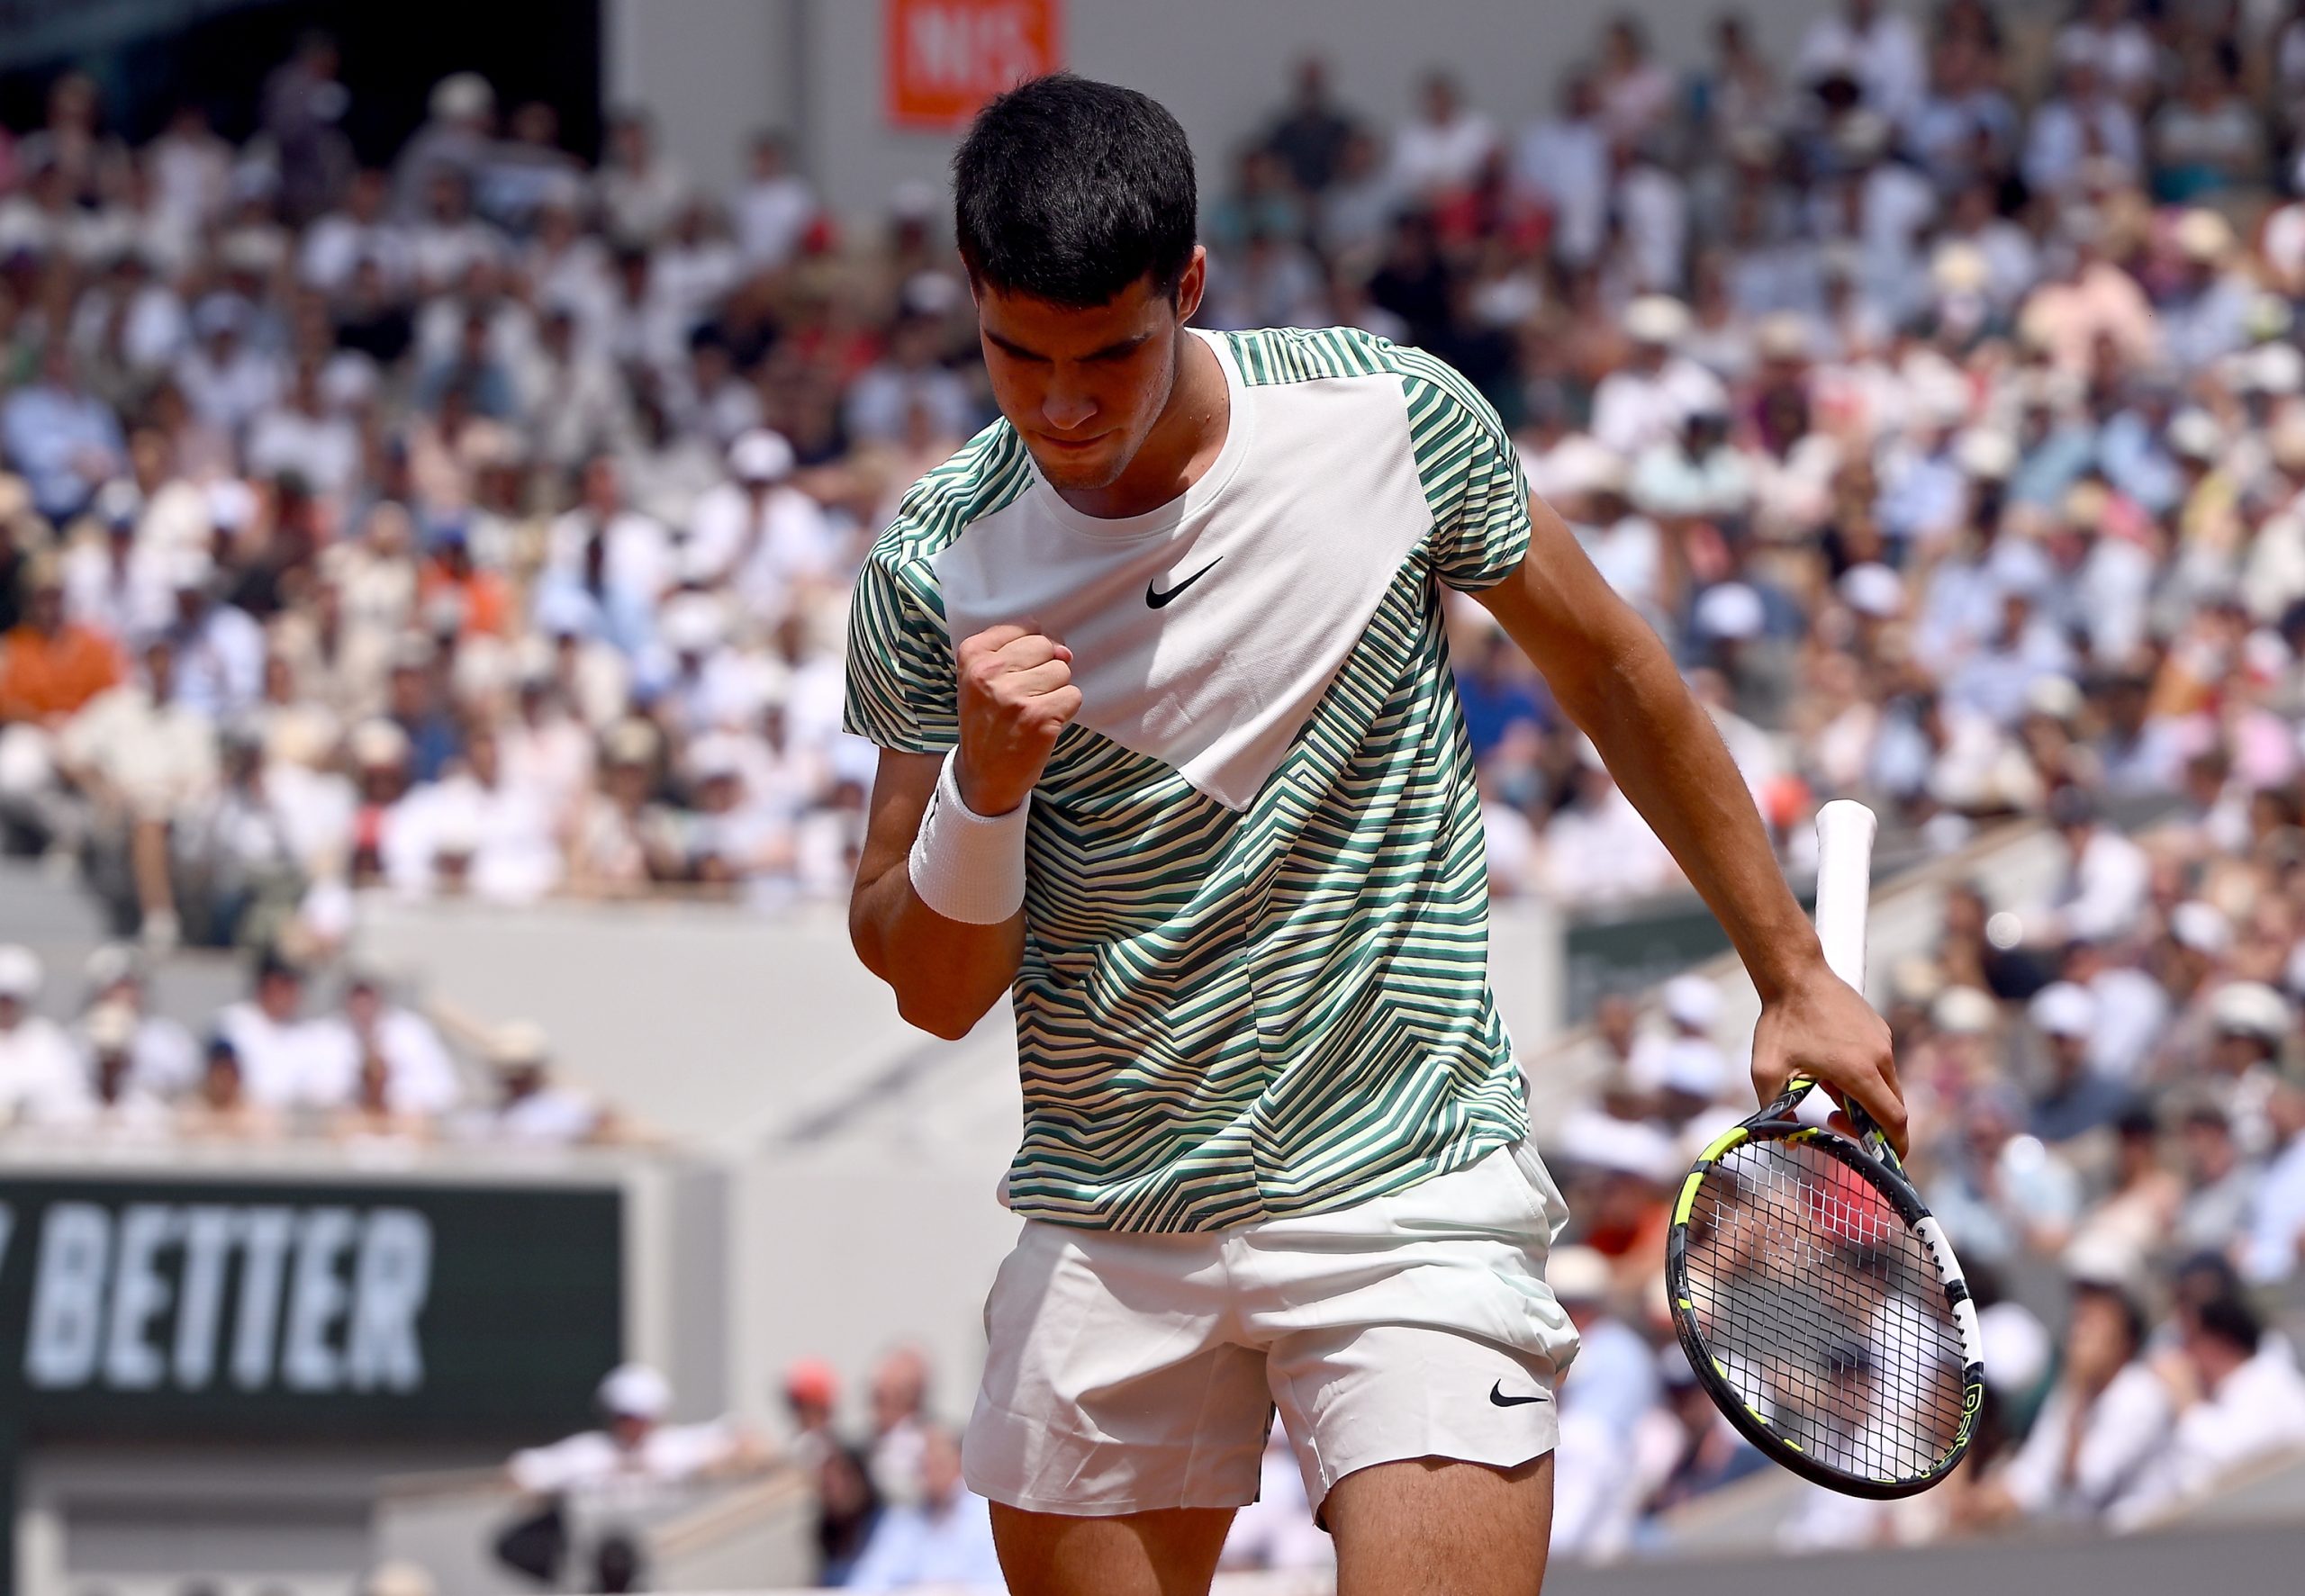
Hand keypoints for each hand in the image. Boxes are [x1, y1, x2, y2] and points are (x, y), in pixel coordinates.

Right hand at [954, 623, 1081, 814]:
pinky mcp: (1039, 717)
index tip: (1019, 671)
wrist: (982, 775)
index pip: (1025, 628)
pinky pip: (1073, 695)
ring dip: (1055, 691)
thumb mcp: (981, 679)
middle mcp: (990, 673)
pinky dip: (1065, 710)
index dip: (1031, 649)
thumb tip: (1064, 650)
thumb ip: (1017, 651)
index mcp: (972, 655)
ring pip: (1062, 670)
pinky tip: (1043, 724)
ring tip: (1032, 711)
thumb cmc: (987, 722)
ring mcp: (1014, 696)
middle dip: (1044, 669)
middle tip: (1025, 695)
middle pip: (1045, 647)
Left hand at [1750, 960, 1908, 1157]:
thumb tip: (1788, 1142)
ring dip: (1867, 1098)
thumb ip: (1775, 1110)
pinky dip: (1867, 1076)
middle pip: (1893, 1106)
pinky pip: (1881, 1063)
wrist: (1794, 973)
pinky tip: (1832, 1068)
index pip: (1894, 1120)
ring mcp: (1882, 1041)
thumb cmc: (1780, 1021)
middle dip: (1872, 1124)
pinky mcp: (1878, 1028)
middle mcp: (1879, 1057)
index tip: (1887, 1159)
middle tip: (1835, 1121)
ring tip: (1826, 1090)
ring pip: (1887, 1084)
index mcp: (1859, 1072)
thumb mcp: (1767, 1071)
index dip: (1895, 1145)